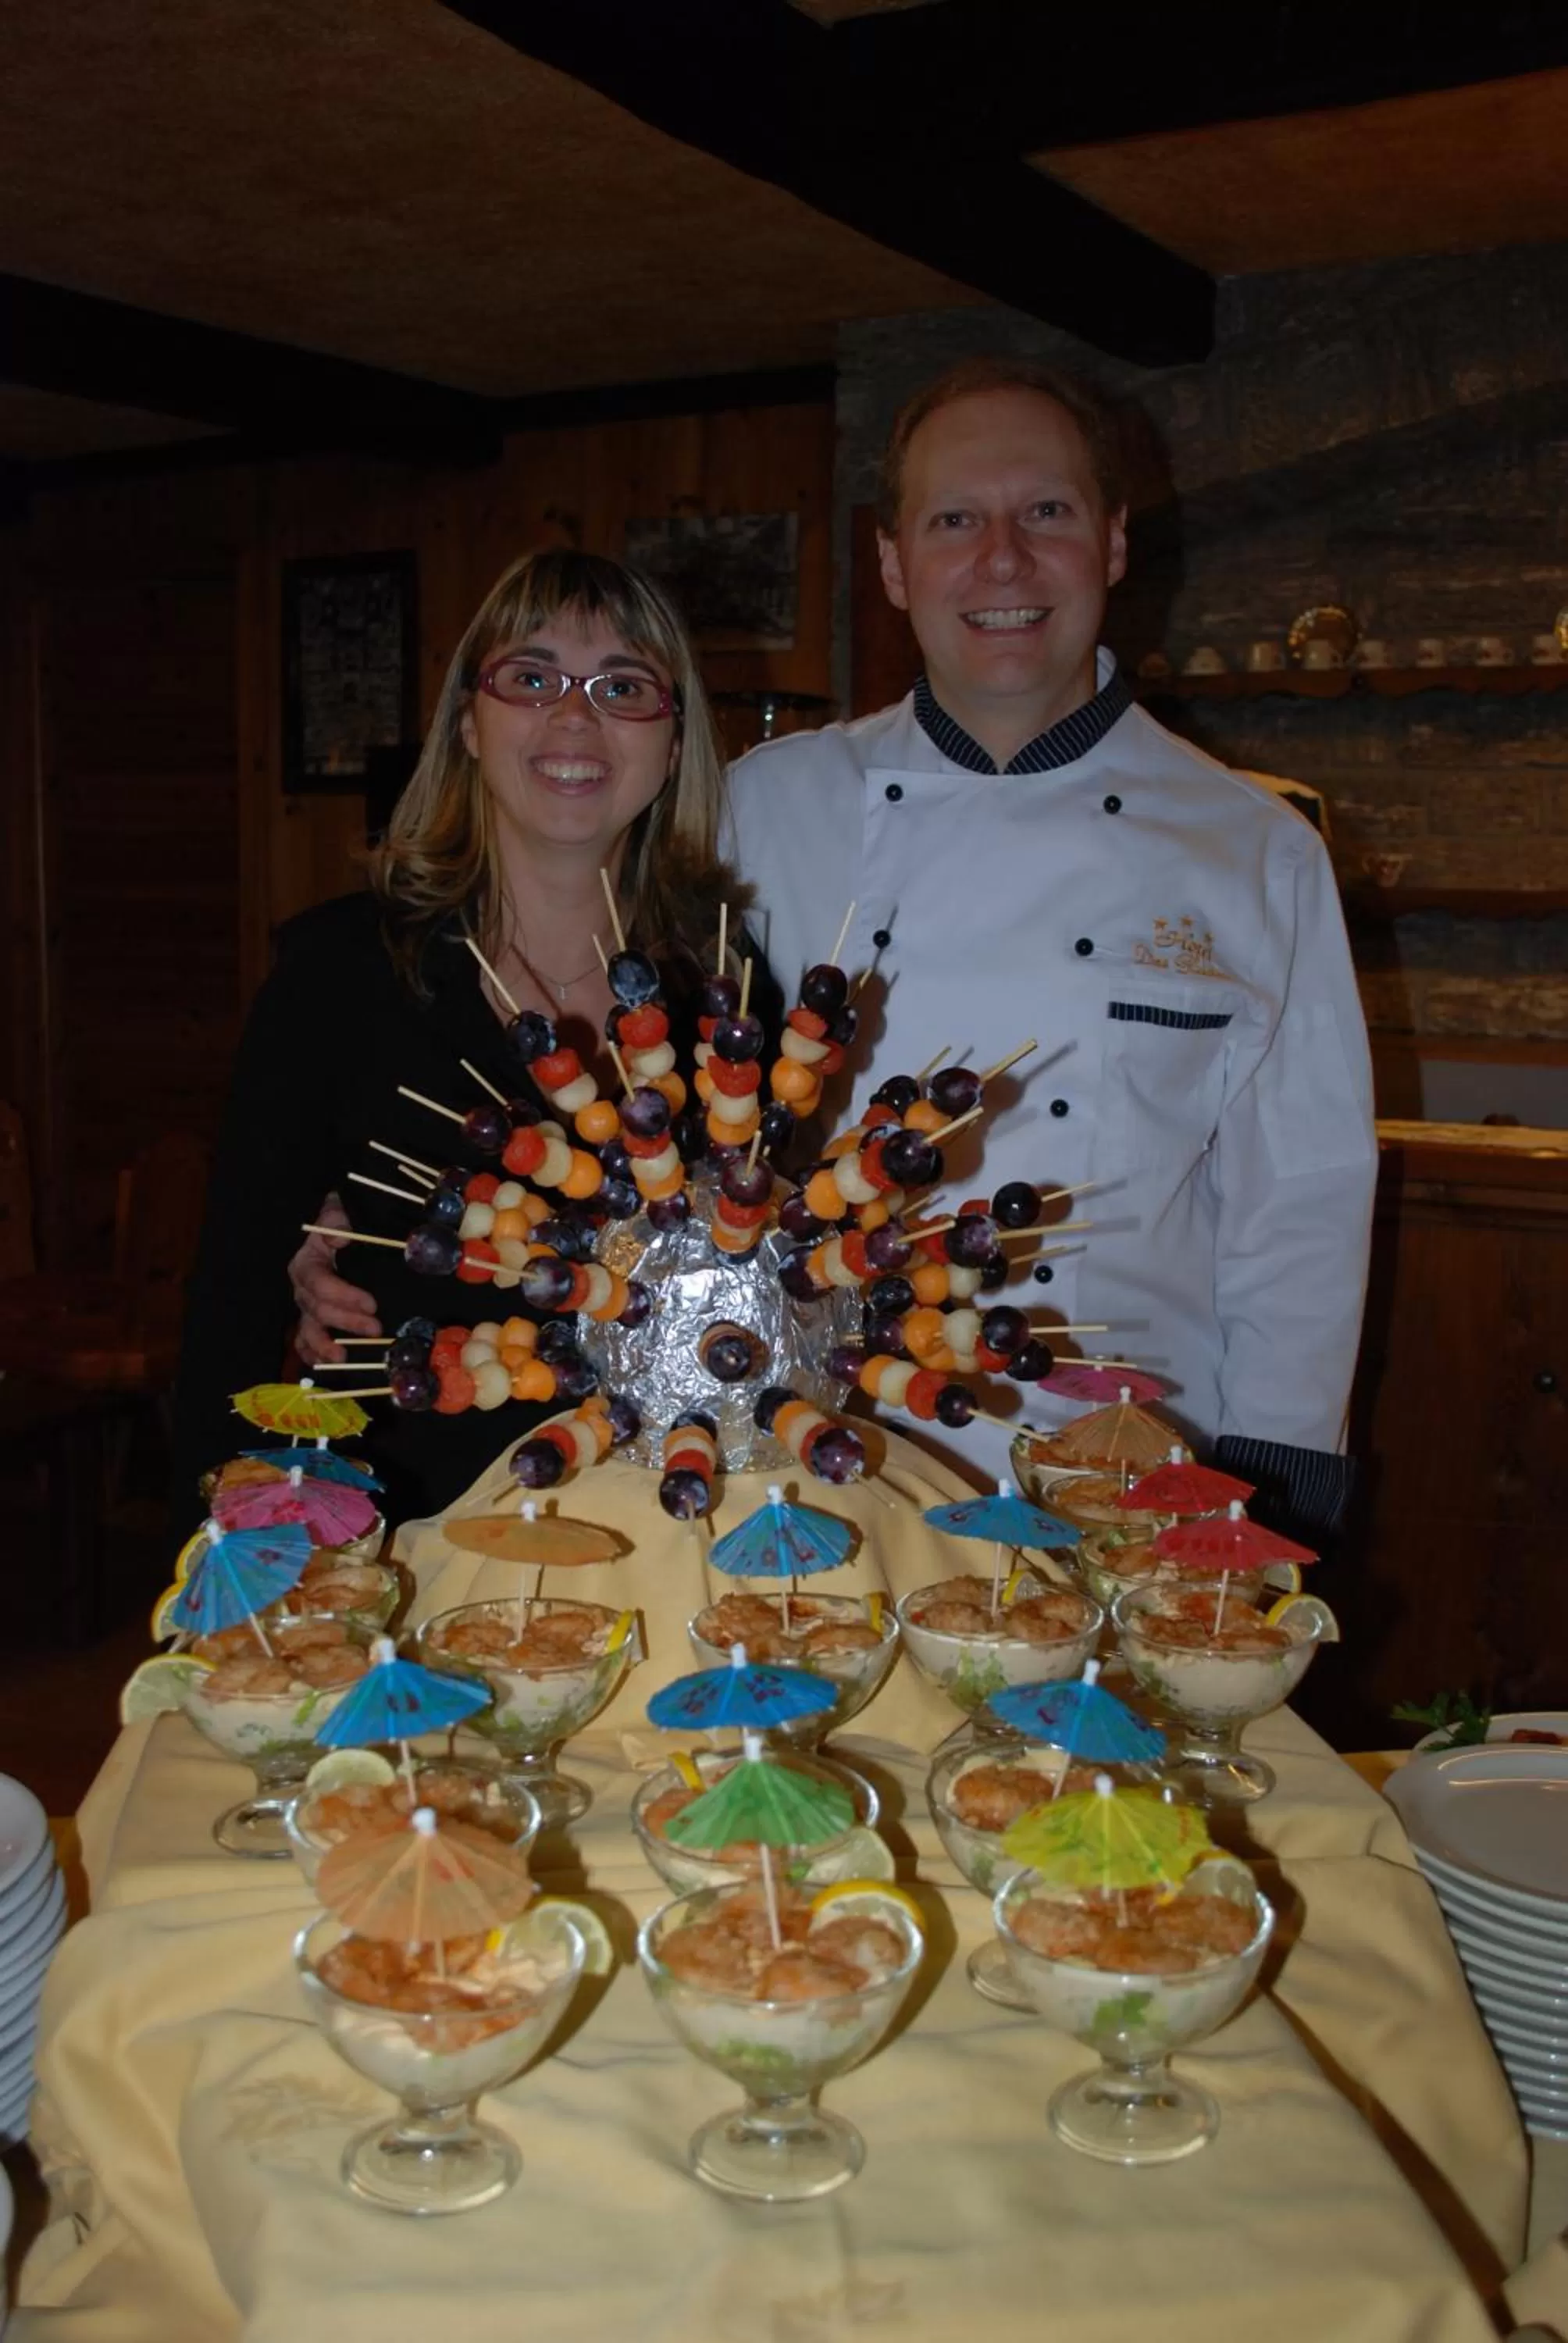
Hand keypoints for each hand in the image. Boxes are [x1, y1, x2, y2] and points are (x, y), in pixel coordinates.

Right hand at [290, 1193, 382, 1364]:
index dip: (344, 1296)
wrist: (336, 1229)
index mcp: (307, 1263)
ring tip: (343, 1357)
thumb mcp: (337, 1214)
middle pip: (318, 1309)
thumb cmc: (340, 1223)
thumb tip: (340, 1237)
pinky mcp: (311, 1320)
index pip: (320, 1283)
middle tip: (376, 1329)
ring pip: (308, 1330)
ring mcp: (305, 1307)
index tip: (371, 1304)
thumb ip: (337, 1221)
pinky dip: (312, 1354)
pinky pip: (305, 1341)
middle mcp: (302, 1289)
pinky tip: (326, 1365)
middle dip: (347, 1321)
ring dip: (324, 1346)